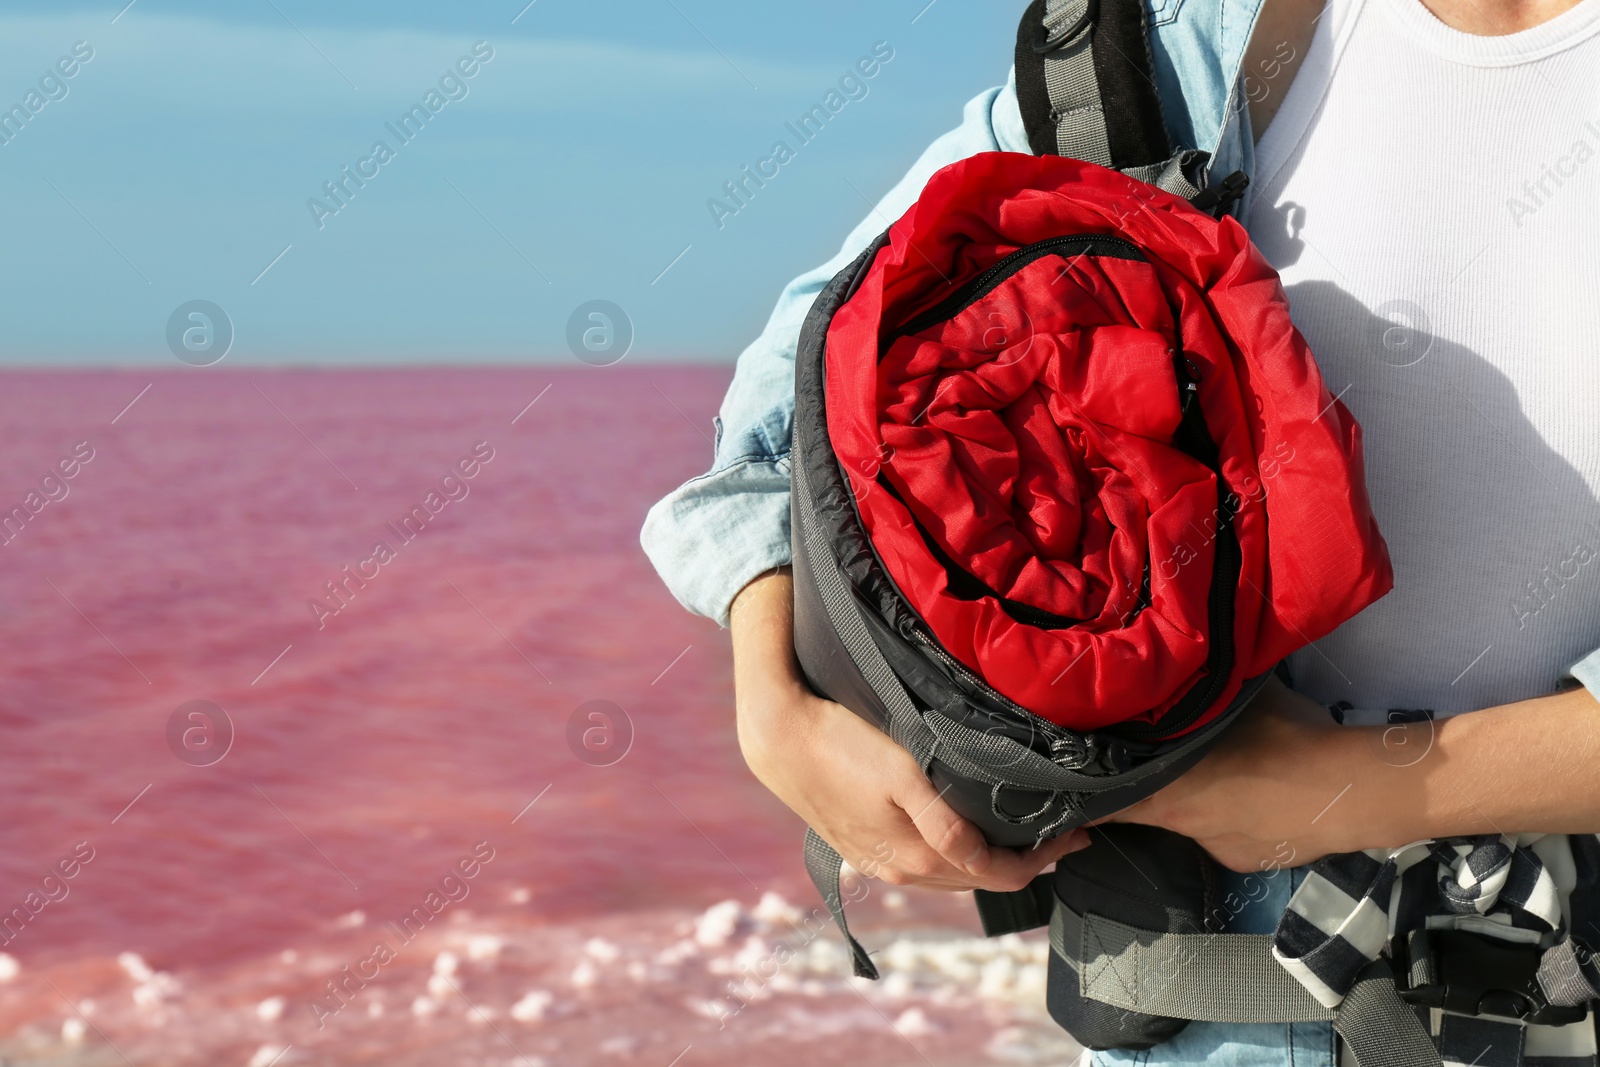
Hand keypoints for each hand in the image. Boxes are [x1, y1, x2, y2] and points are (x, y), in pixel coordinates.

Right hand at [730, 569, 1088, 890]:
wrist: (780, 736)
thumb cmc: (847, 742)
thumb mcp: (907, 774)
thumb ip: (950, 824)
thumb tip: (990, 858)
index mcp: (918, 857)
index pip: (1002, 875)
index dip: (1045, 858)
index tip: (1077, 833)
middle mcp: (901, 870)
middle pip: (981, 881)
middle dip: (1027, 860)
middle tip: (1065, 831)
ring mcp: (878, 862)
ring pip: (952, 875)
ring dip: (992, 861)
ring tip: (1025, 834)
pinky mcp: (861, 847)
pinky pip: (923, 864)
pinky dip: (957, 856)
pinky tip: (967, 833)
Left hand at [1106, 675, 1371, 871]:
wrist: (1348, 792)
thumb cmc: (1282, 737)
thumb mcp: (1232, 702)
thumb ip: (1197, 697)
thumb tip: (1181, 673)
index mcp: (1161, 789)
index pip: (1099, 801)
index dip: (1080, 790)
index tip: (1064, 779)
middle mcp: (1179, 825)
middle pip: (1140, 808)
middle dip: (1136, 788)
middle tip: (1136, 764)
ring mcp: (1215, 848)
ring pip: (1189, 820)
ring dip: (1191, 800)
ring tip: (1214, 774)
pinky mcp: (1247, 861)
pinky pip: (1228, 834)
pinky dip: (1231, 816)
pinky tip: (1254, 795)